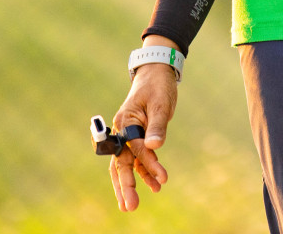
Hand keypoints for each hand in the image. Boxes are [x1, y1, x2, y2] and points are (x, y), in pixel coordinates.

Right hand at [108, 37, 179, 211]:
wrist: (157, 74)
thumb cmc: (157, 86)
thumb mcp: (161, 104)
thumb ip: (157, 126)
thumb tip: (154, 147)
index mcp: (125, 121)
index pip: (135, 147)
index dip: (148, 164)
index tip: (162, 179)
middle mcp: (122, 130)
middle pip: (120, 162)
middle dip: (124, 186)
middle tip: (129, 207)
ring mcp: (128, 136)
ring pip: (126, 164)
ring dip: (133, 183)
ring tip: (134, 205)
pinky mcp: (137, 138)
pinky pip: (137, 159)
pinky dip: (145, 171)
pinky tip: (154, 184)